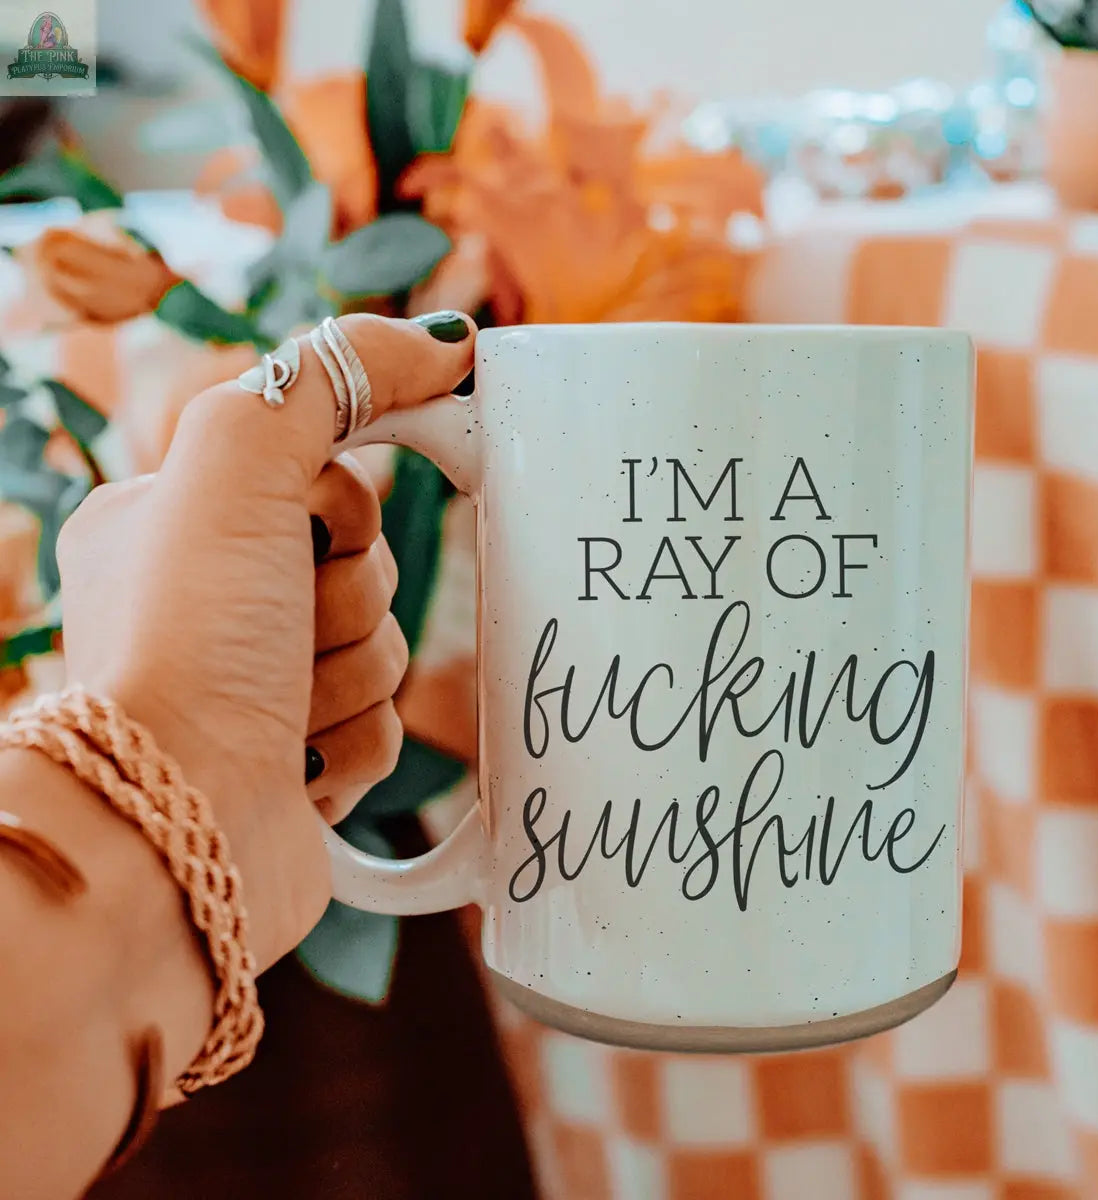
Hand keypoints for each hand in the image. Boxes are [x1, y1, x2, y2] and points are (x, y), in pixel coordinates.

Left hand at [55, 312, 475, 970]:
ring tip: (280, 712)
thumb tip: (447, 340)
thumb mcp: (235, 463)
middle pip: (368, 570)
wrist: (171, 828)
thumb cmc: (186, 641)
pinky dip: (352, 746)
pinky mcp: (301, 763)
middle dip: (346, 603)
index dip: (343, 510)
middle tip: (280, 633)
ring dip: (349, 679)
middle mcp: (214, 602)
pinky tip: (297, 766)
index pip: (332, 481)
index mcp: (178, 521)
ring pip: (382, 651)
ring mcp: (257, 688)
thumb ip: (330, 376)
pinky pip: (383, 728)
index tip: (309, 536)